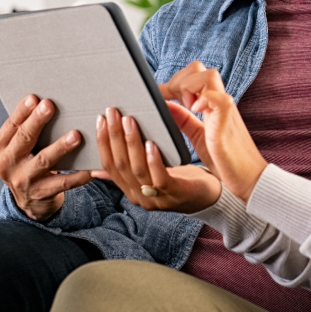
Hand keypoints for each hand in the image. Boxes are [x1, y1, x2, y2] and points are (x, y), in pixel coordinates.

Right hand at [0, 95, 92, 221]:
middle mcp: (6, 164)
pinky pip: (62, 183)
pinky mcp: (41, 193)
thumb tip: (45, 101)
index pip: (11, 125)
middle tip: (49, 106)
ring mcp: (23, 180)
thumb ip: (26, 129)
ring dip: (60, 147)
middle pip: (24, 139)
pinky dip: (77, 176)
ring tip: (76, 135)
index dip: (22, 111)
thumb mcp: (18, 148)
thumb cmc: (27, 163)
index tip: (34, 97)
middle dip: (37, 121)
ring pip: (44, 161)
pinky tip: (89, 169)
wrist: (29, 200)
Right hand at [92, 106, 220, 212]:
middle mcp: (139, 197)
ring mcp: (156, 198)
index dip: (103, 142)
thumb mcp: (151, 172)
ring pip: (137, 169)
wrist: (210, 197)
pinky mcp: (175, 194)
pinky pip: (160, 178)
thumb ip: (129, 167)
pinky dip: (153, 160)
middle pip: (120, 165)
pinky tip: (151, 143)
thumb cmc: (180, 179)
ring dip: (131, 143)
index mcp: (130, 190)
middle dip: (114, 136)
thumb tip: (101, 159)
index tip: (100, 119)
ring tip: (130, 121)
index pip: (109, 165)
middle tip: (113, 113)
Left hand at [160, 62, 267, 201]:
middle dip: (179, 81)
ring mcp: (225, 110)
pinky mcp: (227, 122)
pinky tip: (195, 111)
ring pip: (208, 76)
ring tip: (187, 108)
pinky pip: (219, 99)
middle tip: (172, 103)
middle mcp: (219, 102)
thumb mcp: (198, 135)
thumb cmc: (226, 159)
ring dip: (190, 88)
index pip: (193, 75)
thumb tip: (164, 105)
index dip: (174, 82)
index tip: (158, 97)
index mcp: (211, 104)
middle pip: (200, 69)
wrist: (248, 178)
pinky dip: (204, 100)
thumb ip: (183, 119)